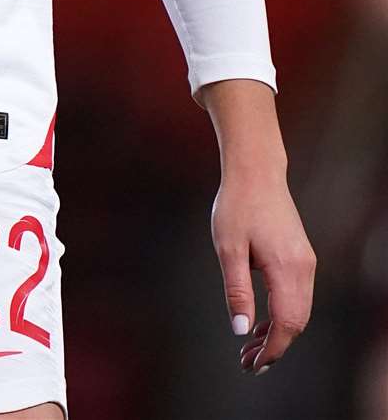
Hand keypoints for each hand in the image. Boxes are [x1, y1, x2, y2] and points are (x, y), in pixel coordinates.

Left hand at [210, 168, 315, 375]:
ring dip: (279, 331)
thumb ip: (237, 291)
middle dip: (275, 346)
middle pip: (297, 322)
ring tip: (251, 345)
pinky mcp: (301, 255)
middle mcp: (304, 268)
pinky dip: (283, 313)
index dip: (272, 349)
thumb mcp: (228, 248)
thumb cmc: (238, 205)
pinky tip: (262, 319)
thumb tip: (240, 330)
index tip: (253, 364)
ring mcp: (306, 261)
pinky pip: (298, 295)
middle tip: (248, 361)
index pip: (286, 323)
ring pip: (300, 310)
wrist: (256, 170)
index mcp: (287, 268)